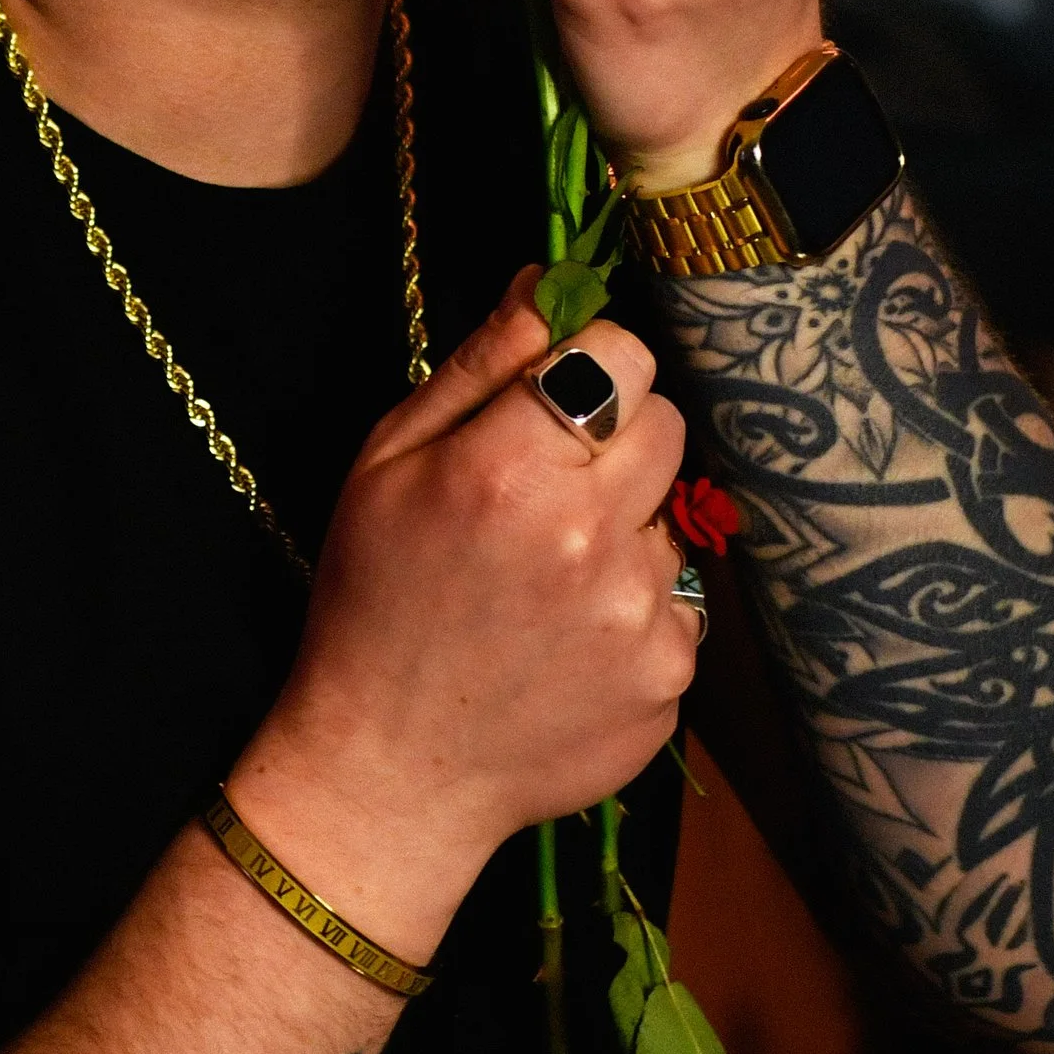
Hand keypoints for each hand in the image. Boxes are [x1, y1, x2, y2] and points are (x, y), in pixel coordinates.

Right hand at [230, 274, 691, 961]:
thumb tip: (550, 283)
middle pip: (667, 422)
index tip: (556, 403)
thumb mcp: (387, 462)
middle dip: (616, 438)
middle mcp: (592, 534)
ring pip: (671, 513)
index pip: (626, 353)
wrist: (391, 770)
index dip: (592, 368)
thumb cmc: (373, 601)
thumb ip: (479, 364)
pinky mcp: (671, 676)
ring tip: (547, 582)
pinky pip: (680, 601)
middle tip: (548, 492)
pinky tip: (566, 641)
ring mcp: (642, 612)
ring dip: (624, 530)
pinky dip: (635, 611)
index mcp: (512, 467)